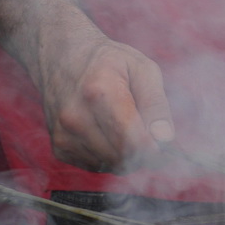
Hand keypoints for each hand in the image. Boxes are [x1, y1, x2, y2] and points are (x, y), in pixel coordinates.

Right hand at [33, 32, 174, 171]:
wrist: (61, 57)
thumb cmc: (107, 61)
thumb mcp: (142, 68)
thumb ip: (156, 104)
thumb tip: (165, 139)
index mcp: (99, 93)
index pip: (132, 141)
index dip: (155, 149)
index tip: (163, 144)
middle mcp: (76, 117)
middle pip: (122, 157)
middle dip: (143, 153)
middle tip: (149, 134)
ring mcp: (64, 134)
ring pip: (111, 165)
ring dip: (126, 155)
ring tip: (125, 127)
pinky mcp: (59, 147)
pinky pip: (96, 166)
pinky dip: (108, 156)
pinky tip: (107, 132)